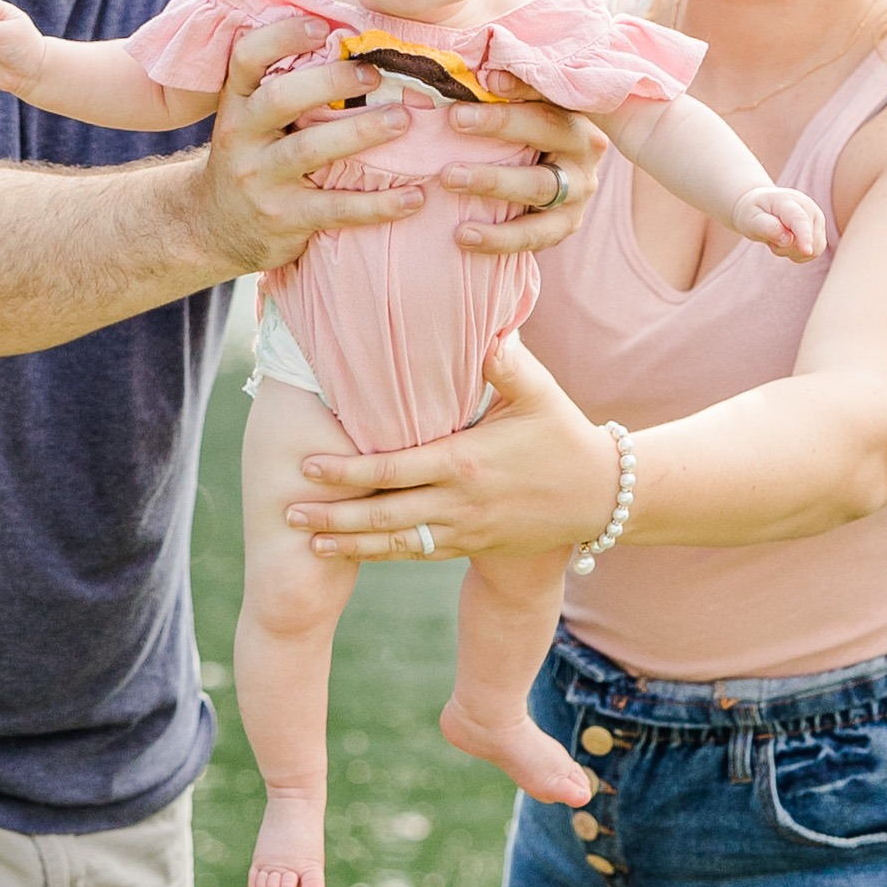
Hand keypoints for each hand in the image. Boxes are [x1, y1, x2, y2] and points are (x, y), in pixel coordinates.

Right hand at [199, 24, 425, 281]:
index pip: (246, 58)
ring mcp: (260, 179)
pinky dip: (377, 204)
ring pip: (310, 149)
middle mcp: (241, 136)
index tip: (323, 27)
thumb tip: (348, 36)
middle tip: (376, 74)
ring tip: (403, 121)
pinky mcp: (284, 218)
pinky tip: (414, 198)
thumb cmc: (254, 157)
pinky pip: (335, 209)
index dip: (281, 36)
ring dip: (361, 132)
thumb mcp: (251, 119)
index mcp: (237, 102)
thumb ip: (286, 85)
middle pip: (281, 98)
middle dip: (331, 81)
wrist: (216, 228)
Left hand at [285, 340, 621, 562]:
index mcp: (466, 461)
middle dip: (333, 516)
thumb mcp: (540, 394)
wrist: (599, 497)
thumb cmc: (564, 434)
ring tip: (308, 543)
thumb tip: (489, 332)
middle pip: (383, 514)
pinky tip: (354, 551)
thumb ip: (508, 362)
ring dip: (350, 544)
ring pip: (396, 543)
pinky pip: (419, 554)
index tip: (309, 465)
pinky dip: (383, 554)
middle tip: (287, 511)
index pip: (394, 468)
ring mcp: (464, 530)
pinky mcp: (471, 546)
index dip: (348, 469)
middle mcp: (459, 502)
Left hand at [435, 93, 604, 254]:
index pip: (541, 116)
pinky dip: (499, 239)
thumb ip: (514, 89)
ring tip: (451, 190)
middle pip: (542, 164)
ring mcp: (578, 197)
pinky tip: (463, 237)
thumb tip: (488, 78)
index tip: (455, 116)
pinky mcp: (565, 225)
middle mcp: (584, 160)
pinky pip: (534, 237)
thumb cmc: (529, 123)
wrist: (557, 160)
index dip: (500, 118)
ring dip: (494, 193)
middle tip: (447, 171)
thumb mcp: (528, 103)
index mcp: (577, 122)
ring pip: (539, 196)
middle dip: (494, 169)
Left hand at [731, 181, 827, 264]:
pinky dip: (798, 254)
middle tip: (769, 238)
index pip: (799, 219)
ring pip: (813, 249)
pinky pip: (814, 253)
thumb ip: (767, 227)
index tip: (807, 251)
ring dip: (791, 251)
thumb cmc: (754, 212)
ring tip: (777, 238)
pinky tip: (787, 242)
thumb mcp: (750, 219)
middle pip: (808, 239)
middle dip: (786, 248)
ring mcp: (817, 219)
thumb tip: (787, 240)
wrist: (761, 206)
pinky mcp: (819, 231)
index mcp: (788, 200)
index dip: (804, 236)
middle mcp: (808, 207)